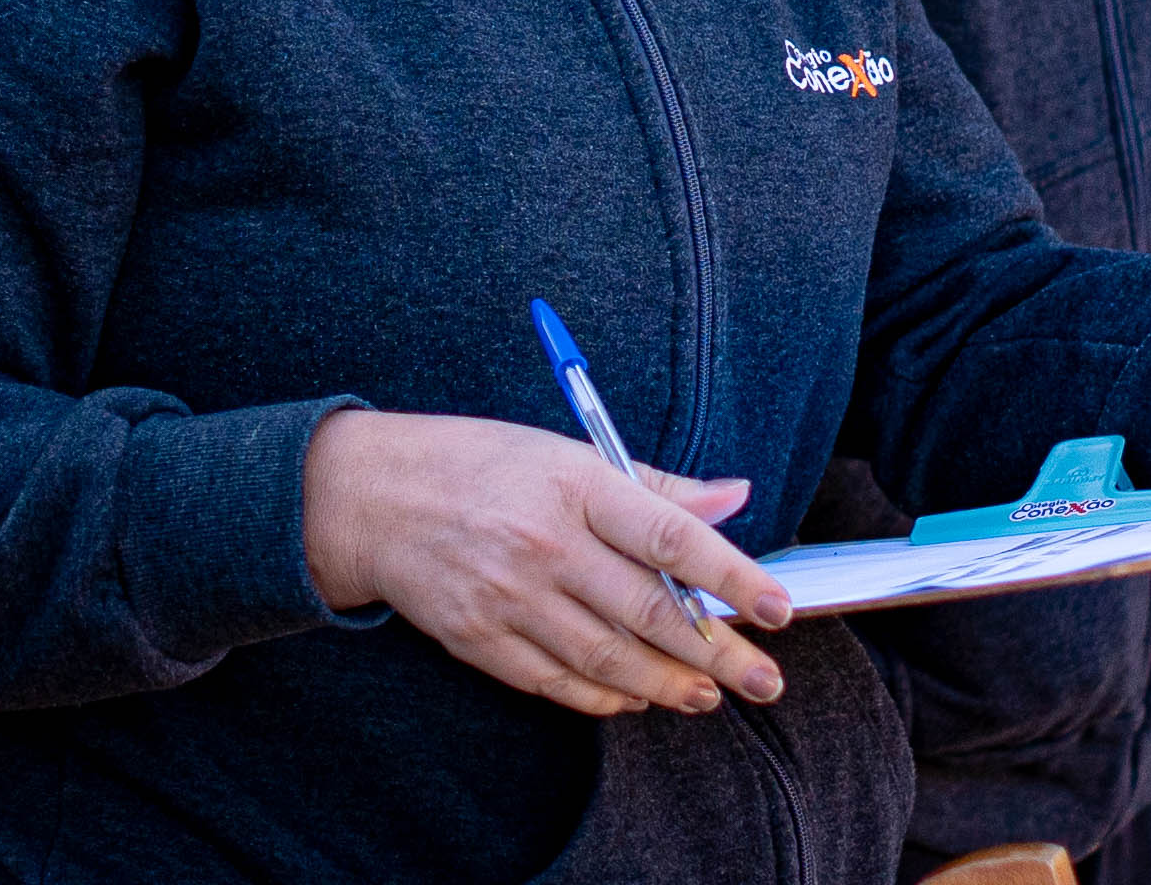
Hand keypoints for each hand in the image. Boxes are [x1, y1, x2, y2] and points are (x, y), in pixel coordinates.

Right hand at [302, 410, 792, 717]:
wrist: (372, 496)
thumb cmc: (481, 465)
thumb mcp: (566, 451)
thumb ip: (655, 484)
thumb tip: (735, 497)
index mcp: (574, 484)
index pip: (672, 537)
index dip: (732, 577)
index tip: (778, 609)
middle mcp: (544, 543)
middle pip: (648, 612)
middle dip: (716, 655)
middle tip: (764, 680)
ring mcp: (509, 597)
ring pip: (608, 659)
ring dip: (668, 686)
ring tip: (709, 695)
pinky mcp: (480, 638)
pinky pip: (557, 682)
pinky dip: (605, 698)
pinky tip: (639, 699)